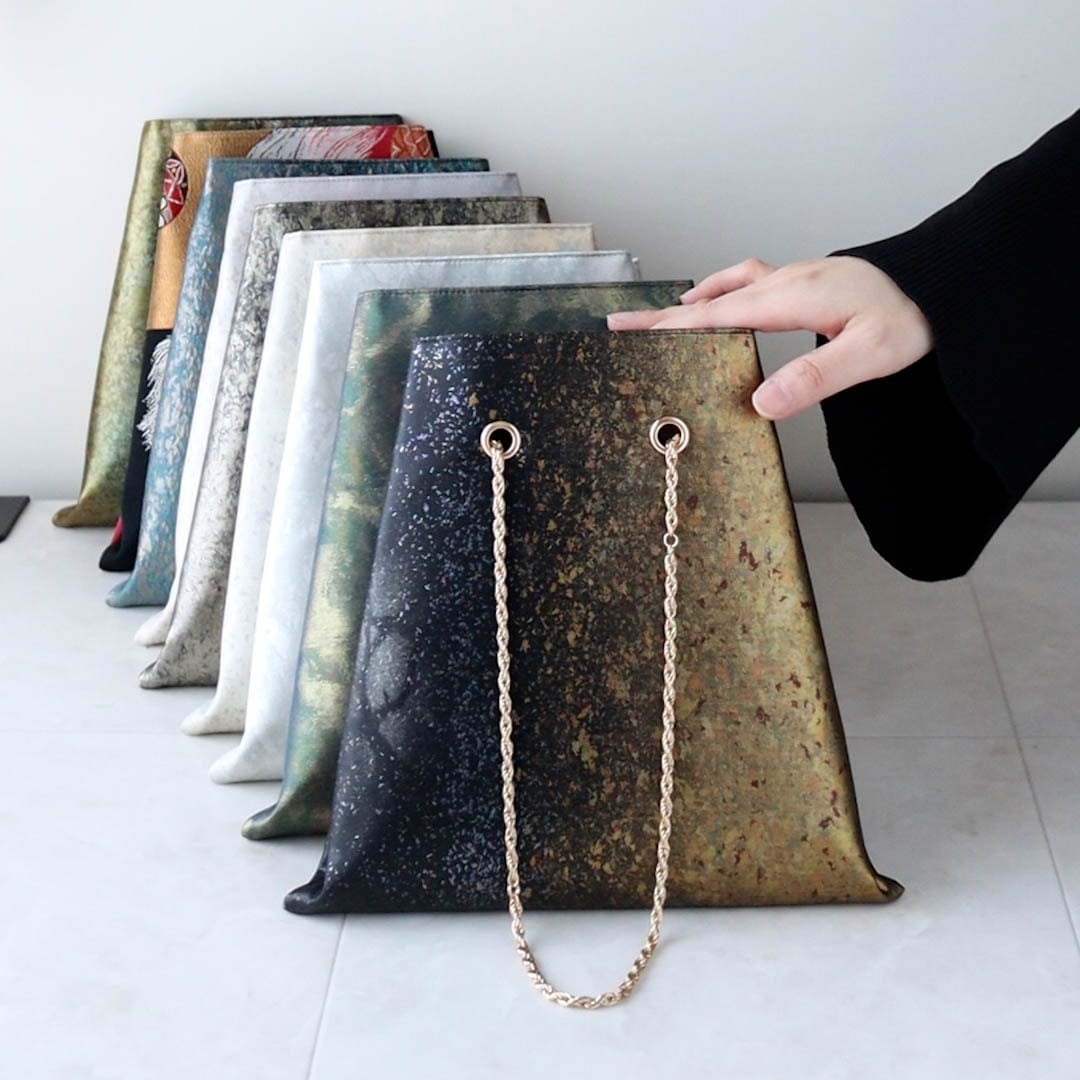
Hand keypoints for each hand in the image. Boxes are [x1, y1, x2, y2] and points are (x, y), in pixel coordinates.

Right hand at [607, 256, 933, 419]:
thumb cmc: (919, 318)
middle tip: (619, 329)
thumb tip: (761, 402)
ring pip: (727, 287)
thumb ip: (815, 377)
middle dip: (661, 318)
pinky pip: (750, 280)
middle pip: (709, 300)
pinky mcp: (809, 281)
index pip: (714, 316)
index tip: (624, 334)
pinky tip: (719, 298)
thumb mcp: (872, 355)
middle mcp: (788, 281)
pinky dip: (722, 290)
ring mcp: (798, 277)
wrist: (952, 285)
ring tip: (661, 320)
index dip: (666, 329)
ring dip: (690, 304)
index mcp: (793, 297)